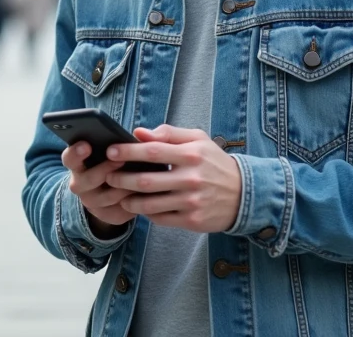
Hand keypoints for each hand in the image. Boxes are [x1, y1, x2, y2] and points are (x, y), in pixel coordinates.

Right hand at [61, 141, 135, 235]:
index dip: (76, 152)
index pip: (69, 158)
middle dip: (104, 170)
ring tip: (140, 177)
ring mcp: (92, 202)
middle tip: (120, 160)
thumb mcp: (114, 150)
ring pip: (106, 197)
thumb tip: (139, 133)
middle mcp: (79, 184)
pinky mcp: (107, 215)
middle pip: (86, 180)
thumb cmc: (115, 161)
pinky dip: (133, 201)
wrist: (115, 190)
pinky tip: (145, 193)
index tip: (87, 145)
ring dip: (123, 186)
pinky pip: (120, 211)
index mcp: (77, 164)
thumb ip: (122, 141)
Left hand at [104, 125, 241, 232]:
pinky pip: (161, 218)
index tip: (110, 151)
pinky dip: (146, 213)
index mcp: (192, 154)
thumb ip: (169, 134)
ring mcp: (192, 201)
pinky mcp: (192, 220)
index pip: (152, 151)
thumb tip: (139, 132)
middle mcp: (191, 178)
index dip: (128, 152)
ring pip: (150, 203)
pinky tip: (140, 207)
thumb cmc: (214, 163)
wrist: (244, 194)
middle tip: (108, 176)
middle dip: (122, 178)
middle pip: (146, 180)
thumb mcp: (198, 140)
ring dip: (130, 200)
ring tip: (120, 195)